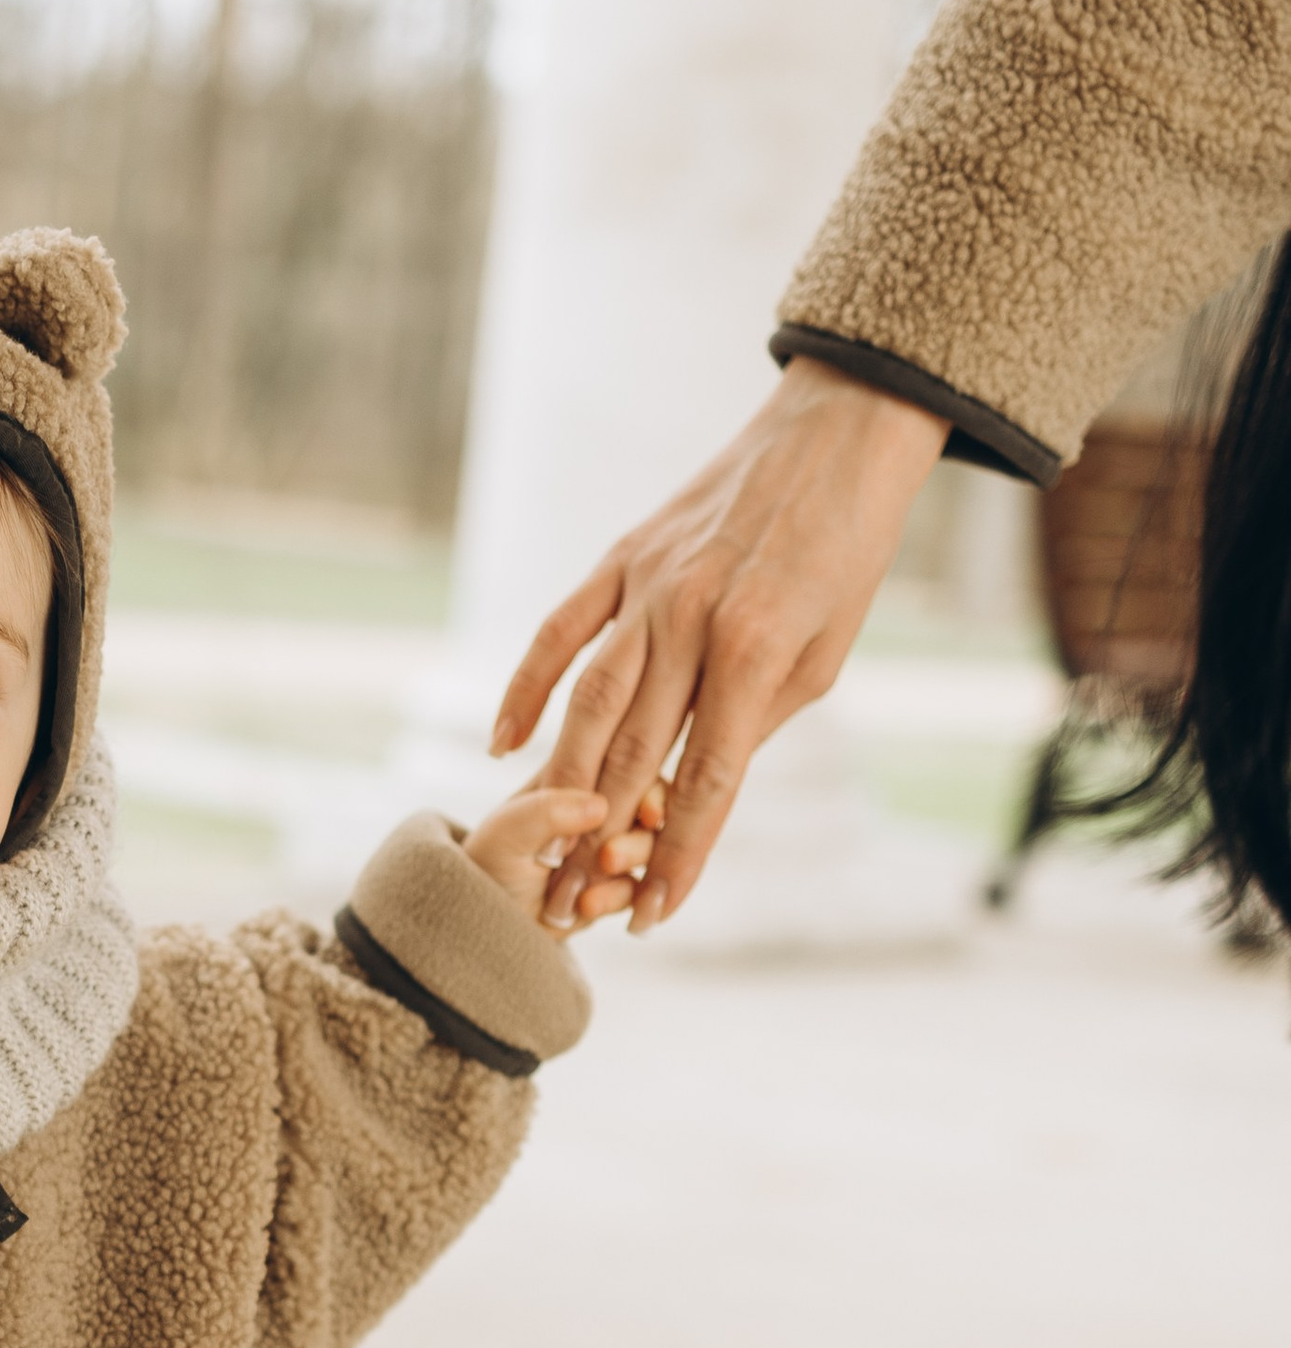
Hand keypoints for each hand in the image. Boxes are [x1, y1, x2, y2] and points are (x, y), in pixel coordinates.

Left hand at [464, 785, 658, 936]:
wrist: (489, 917)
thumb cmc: (492, 863)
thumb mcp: (507, 832)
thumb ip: (547, 811)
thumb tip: (598, 805)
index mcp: (578, 772)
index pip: (627, 765)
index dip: (646, 789)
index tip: (646, 814)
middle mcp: (603, 803)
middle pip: (651, 807)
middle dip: (636, 837)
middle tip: (607, 859)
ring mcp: (615, 842)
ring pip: (652, 846)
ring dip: (628, 866)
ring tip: (586, 895)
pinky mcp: (619, 882)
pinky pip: (641, 887)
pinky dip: (620, 898)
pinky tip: (589, 907)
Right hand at [489, 358, 946, 928]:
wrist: (840, 431)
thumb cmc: (846, 552)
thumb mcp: (824, 653)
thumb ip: (754, 721)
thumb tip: (695, 787)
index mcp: (753, 649)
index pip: (705, 779)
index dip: (678, 856)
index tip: (654, 916)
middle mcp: (689, 619)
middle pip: (630, 754)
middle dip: (600, 842)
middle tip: (569, 909)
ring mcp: (645, 586)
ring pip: (585, 704)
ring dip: (557, 787)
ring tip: (536, 850)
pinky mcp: (620, 555)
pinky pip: (558, 632)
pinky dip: (525, 691)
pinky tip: (502, 748)